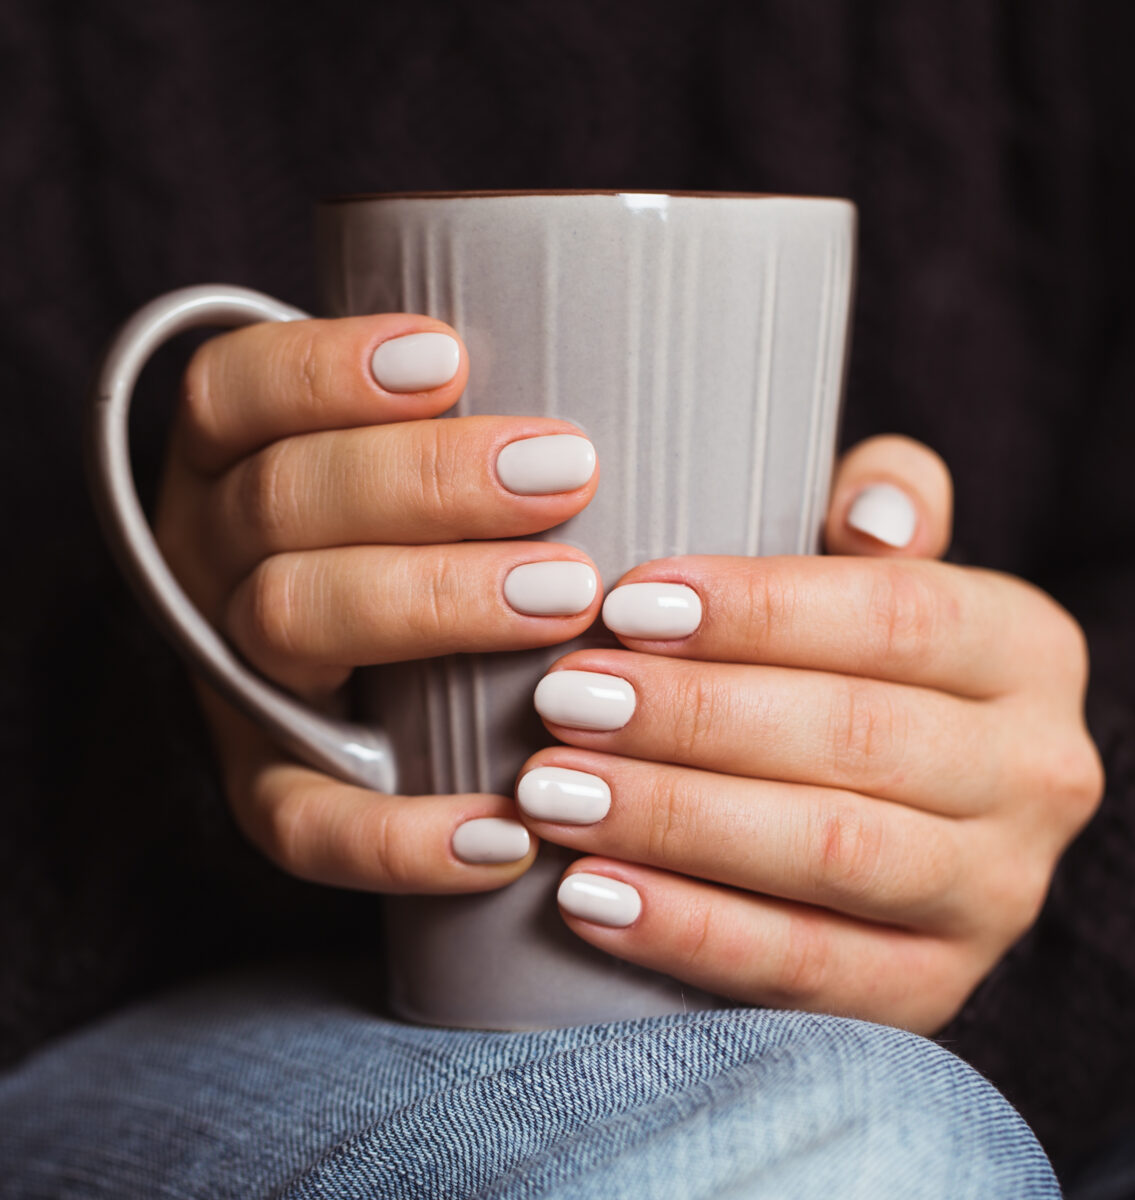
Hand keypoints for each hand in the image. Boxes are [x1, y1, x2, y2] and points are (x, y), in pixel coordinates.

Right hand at [155, 315, 603, 892]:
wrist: (366, 683)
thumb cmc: (429, 533)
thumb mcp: (425, 458)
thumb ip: (471, 417)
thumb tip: (630, 350)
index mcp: (230, 460)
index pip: (237, 392)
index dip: (327, 370)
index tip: (450, 358)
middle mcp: (211, 559)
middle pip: (281, 502)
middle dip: (423, 483)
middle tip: (565, 474)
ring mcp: (231, 675)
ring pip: (289, 620)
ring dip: (431, 602)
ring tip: (567, 599)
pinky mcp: (267, 785)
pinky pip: (302, 823)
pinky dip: (397, 833)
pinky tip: (507, 831)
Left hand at [516, 436, 1104, 1032]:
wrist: (888, 810)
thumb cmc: (848, 662)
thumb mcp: (876, 571)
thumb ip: (885, 505)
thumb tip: (873, 515)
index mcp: (1027, 648)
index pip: (897, 615)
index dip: (758, 610)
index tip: (626, 605)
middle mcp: (1038, 773)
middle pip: (856, 736)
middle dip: (693, 718)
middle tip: (563, 700)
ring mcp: (998, 895)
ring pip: (830, 854)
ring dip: (676, 821)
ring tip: (552, 791)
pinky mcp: (934, 990)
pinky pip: (807, 969)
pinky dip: (689, 931)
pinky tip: (587, 894)